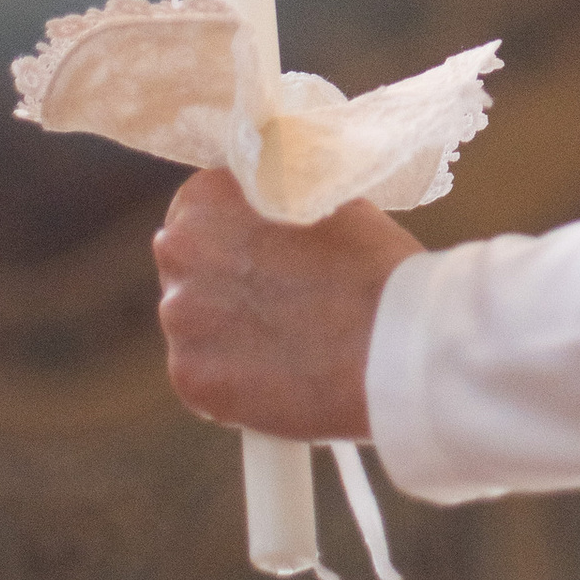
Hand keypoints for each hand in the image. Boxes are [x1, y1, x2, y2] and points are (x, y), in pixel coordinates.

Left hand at [154, 169, 420, 442]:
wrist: (398, 347)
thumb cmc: (373, 265)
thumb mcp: (322, 201)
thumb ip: (272, 202)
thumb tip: (259, 209)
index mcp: (208, 198)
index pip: (197, 208)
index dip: (232, 230)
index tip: (261, 250)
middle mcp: (180, 253)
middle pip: (187, 265)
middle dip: (222, 280)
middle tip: (276, 296)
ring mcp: (180, 321)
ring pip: (193, 322)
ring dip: (224, 329)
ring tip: (284, 338)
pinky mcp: (191, 380)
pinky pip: (201, 374)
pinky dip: (230, 377)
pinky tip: (276, 372)